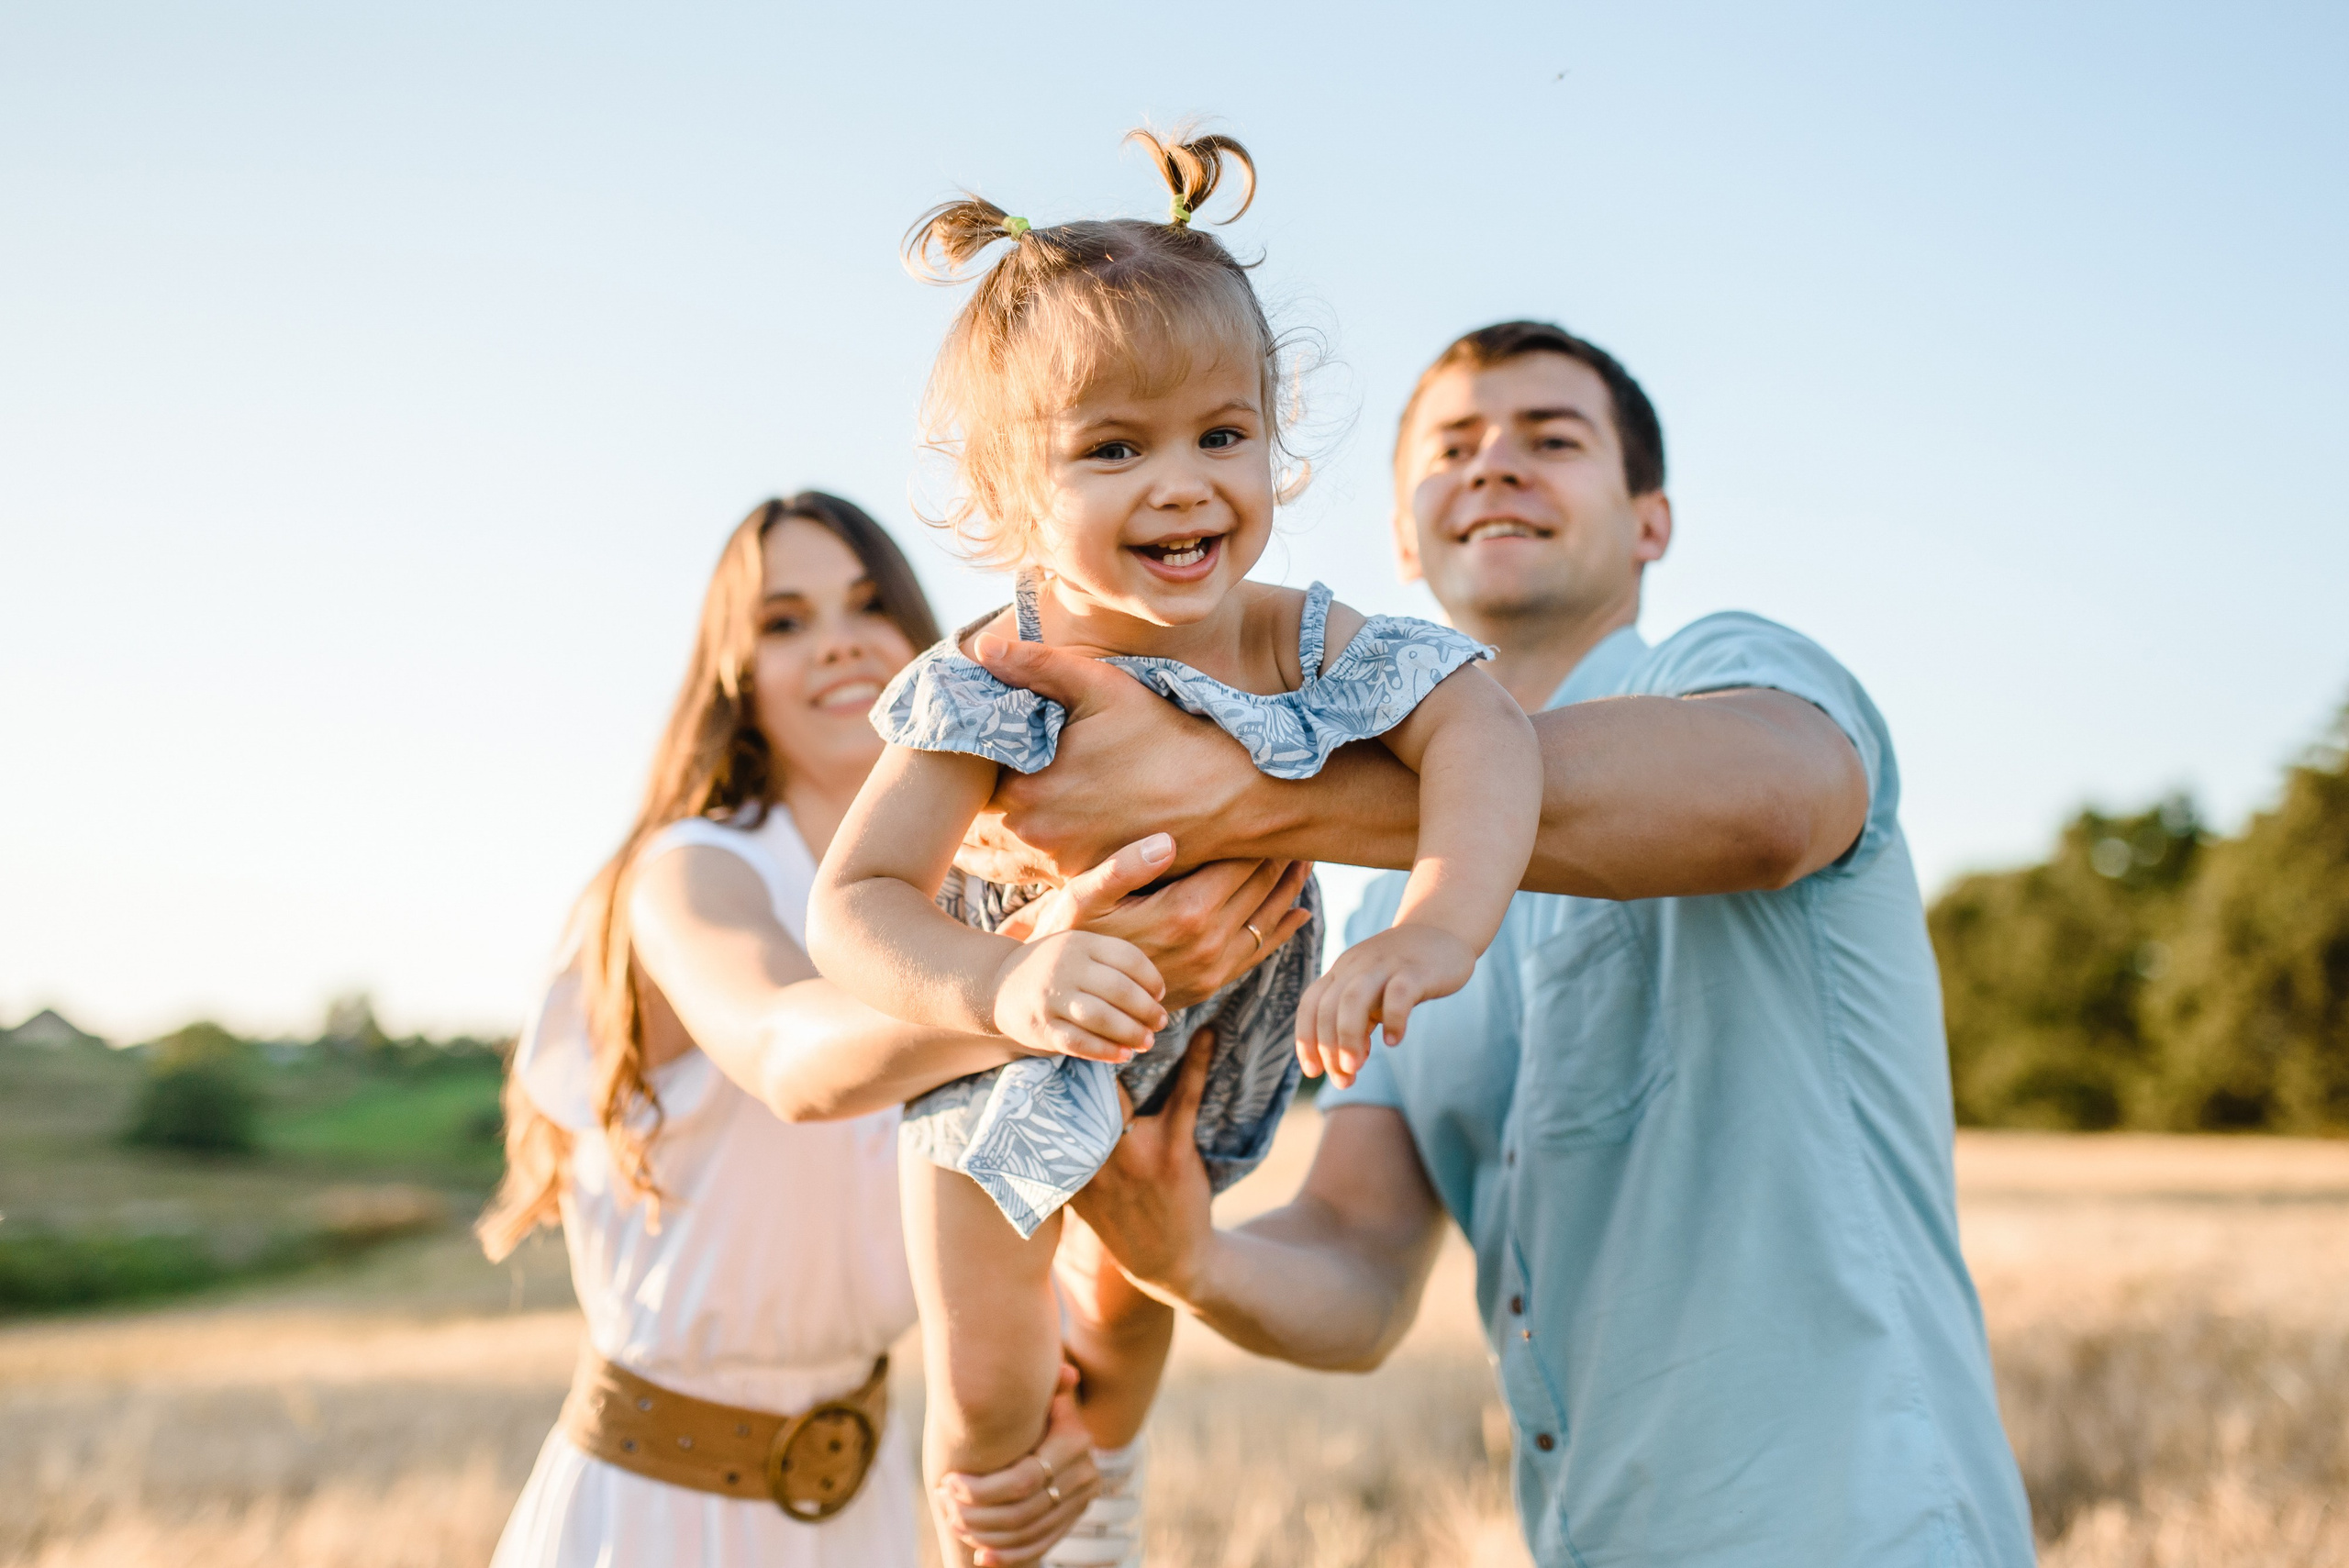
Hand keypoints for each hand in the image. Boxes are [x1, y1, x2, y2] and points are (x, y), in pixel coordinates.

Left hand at [937, 1362, 1101, 1565]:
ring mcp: (1082, 1500)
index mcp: (1076, 1441)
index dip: (979, 1489)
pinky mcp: (1073, 1519)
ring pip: (1028, 1533)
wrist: (1058, 1419)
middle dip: (976, 1513)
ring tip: (952, 1521)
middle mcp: (1086, 1474)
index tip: (945, 1481)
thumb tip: (1066, 1374)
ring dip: (985, 1535)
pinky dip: (1008, 1556)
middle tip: (943, 1502)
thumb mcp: (1041, 1385)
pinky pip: (1040, 1546)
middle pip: (1023, 1511)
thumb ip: (1046, 1380)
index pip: (1023, 1480)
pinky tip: (978, 1557)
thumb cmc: (1035, 1397)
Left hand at [972, 636, 1262, 879]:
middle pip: (976, 818)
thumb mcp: (1101, 687)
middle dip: (966, 798)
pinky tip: (1004, 848)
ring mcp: (1060, 866)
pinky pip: (1028, 875)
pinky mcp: (1085, 881)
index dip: (958, 761)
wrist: (1227, 796)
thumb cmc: (1165, 736)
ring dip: (980, 837)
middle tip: (944, 784)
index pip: (968, 778)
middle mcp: (1036, 837)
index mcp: (1027, 791)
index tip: (948, 748)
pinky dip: (1010, 860)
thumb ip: (1036, 666)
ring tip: (961, 825)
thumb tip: (980, 649)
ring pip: (997, 853)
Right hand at [992, 930, 1167, 1061]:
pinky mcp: (1041, 1027)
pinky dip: (1106, 1051)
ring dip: (1131, 1033)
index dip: (1151, 979)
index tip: (1160, 995)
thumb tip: (1156, 996)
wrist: (999, 985)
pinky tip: (1124, 1055)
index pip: (1128, 958)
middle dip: (1147, 1010)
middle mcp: (1065, 967)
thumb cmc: (1054, 969)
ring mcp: (1051, 997)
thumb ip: (1112, 963)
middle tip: (1160, 1022)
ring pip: (1102, 1018)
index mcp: (1081, 942)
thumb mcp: (1078, 949)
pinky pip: (1080, 1042)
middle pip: (1119, 990)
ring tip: (1146, 1041)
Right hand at [1006, 837, 1312, 1009]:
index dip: (1262, 838)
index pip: (1240, 865)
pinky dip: (1282, 930)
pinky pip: (1259, 954)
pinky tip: (1297, 912)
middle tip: (1302, 827)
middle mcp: (1207, 943)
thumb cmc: (1069, 936)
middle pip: (1260, 890)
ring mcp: (1213, 968)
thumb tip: (1169, 838)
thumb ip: (1124, 866)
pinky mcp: (1211, 984)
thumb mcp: (1082, 896)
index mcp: (1183, 913)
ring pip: (1268, 921)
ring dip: (1289, 889)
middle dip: (1282, 858)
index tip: (1279, 811)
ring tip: (1304, 861)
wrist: (1064, 997)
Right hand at [1068, 1028, 1218, 1301]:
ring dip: (1142, 1042)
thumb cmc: (1121, 1219)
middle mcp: (1095, 1153)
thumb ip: (1065, 1150)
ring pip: (1133, 1082)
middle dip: (1092, 1042)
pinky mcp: (1172, 1152)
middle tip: (1098, 998)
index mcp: (1069, 1159)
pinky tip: (1209, 1032)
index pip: (1056, 1098)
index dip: (1054, 1061)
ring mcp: (1134, 1152)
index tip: (1055, 1023)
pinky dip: (1198, 1061)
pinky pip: (1185, 1096)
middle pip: (1088, 1082)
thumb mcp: (1080, 1191)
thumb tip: (1046, 1103)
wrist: (1169, 1262)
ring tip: (1148, 1005)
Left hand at [1294, 924, 1473, 1088]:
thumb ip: (1359, 1024)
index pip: (1310, 1004)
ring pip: (1353, 999)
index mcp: (1341, 972)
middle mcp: (1356, 966)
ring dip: (1348, 1037)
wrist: (1442, 930)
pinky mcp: (1415, 970)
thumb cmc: (1403, 971)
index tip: (1314, 1071)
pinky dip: (1392, 1020)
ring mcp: (1385, 966)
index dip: (1305, 1039)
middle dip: (1328, 1047)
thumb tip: (1350, 1063)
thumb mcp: (1373, 996)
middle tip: (1344, 1078)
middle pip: (1327, 1007)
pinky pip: (1398, 994)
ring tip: (1355, 1067)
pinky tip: (1393, 1041)